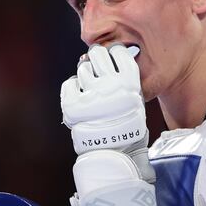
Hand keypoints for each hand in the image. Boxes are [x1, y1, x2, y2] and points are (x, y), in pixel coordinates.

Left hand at [61, 44, 153, 181]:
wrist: (114, 153)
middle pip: (99, 53)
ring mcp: (90, 95)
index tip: (113, 58)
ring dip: (86, 75)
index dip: (115, 53)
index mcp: (129, 83)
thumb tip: (107, 55)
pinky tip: (81, 97)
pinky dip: (73, 89)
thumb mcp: (136, 99)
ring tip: (91, 89)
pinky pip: (69, 84)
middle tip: (98, 66)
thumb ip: (126, 79)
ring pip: (83, 68)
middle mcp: (110, 86)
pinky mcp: (72, 105)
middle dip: (97, 58)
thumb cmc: (127, 126)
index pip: (119, 52)